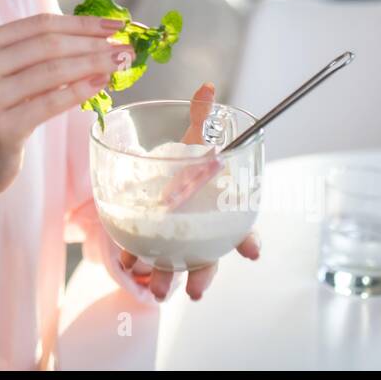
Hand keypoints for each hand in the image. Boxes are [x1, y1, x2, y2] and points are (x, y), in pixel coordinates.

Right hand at [0, 12, 131, 196]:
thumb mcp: (13, 76)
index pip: (41, 24)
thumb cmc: (4, 112)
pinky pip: (50, 103)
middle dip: (93, 43)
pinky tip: (102, 84)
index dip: (82, 23)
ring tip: (121, 63)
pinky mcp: (2, 127)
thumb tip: (102, 37)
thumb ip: (44, 54)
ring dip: (93, 64)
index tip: (117, 24)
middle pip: (49, 45)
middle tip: (127, 46)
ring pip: (52, 71)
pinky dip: (80, 91)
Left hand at [115, 81, 261, 301]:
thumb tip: (207, 87)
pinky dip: (135, 260)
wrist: (154, 173)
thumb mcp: (191, 138)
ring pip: (176, 265)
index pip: (240, 228)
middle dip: (203, 274)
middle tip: (195, 291)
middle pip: (208, 256)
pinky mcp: (148, 240)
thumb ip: (201, 117)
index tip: (253, 253)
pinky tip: (127, 265)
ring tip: (157, 292)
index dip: (247, 241)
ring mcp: (174, 239)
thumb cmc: (182, 162)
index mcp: (216, 209)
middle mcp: (198, 229)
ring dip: (167, 279)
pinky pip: (143, 255)